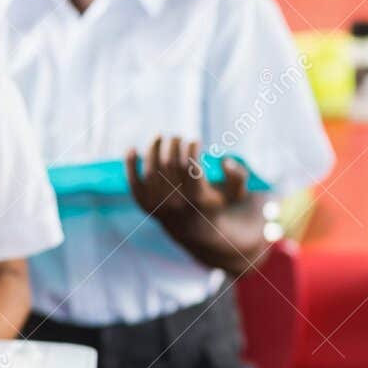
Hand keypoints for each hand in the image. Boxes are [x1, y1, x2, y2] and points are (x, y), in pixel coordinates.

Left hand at [125, 136, 265, 274]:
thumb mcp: (233, 194)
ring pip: (151, 169)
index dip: (190, 147)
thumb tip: (225, 161)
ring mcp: (158, 204)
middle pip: (169, 163)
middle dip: (173, 143)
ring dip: (153, 148)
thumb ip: (238, 176)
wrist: (192, 231)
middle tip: (176, 137)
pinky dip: (130, 165)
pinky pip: (133, 183)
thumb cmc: (213, 205)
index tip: (194, 140)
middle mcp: (175, 202)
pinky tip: (131, 148)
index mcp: (197, 198)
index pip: (190, 164)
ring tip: (159, 136)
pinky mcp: (144, 205)